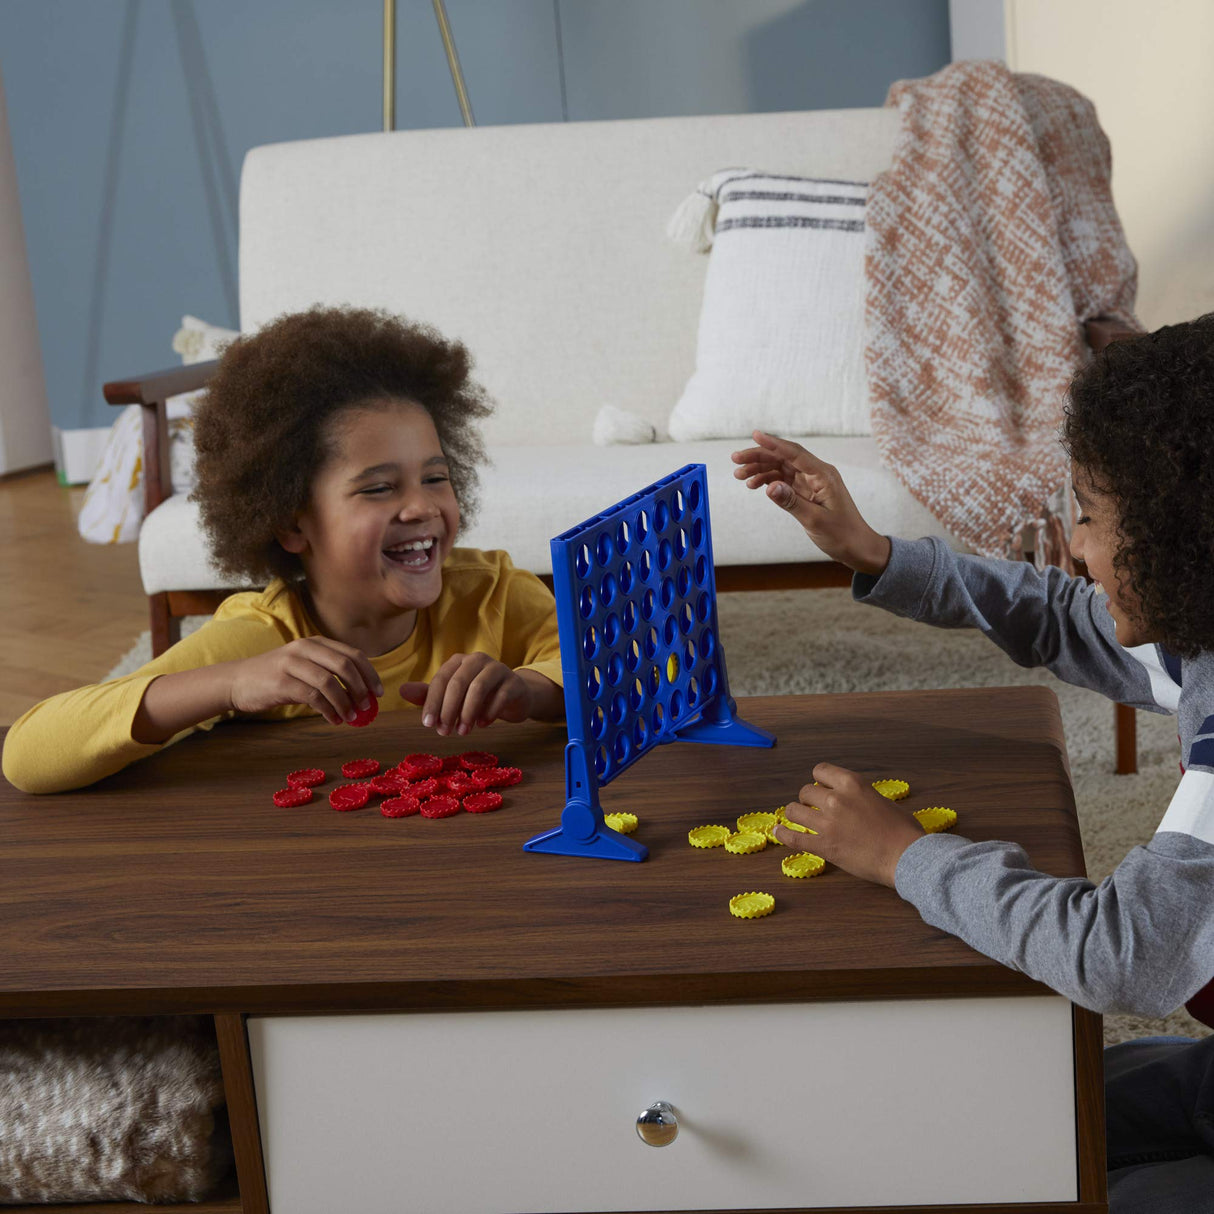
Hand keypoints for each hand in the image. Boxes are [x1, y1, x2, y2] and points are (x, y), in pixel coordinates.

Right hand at [227, 638, 382, 724]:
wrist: (237, 680)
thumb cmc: (276, 676)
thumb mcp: (304, 665)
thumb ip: (329, 672)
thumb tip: (361, 693)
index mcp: (315, 642)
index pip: (353, 654)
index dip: (370, 673)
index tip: (379, 692)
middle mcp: (305, 648)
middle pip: (345, 665)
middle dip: (361, 688)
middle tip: (368, 706)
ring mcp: (291, 664)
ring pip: (330, 683)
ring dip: (345, 703)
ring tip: (352, 717)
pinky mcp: (281, 683)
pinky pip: (314, 697)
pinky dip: (329, 710)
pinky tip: (334, 720)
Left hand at [400, 652, 534, 736]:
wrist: (514, 696)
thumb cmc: (478, 696)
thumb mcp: (452, 696)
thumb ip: (429, 695)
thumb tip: (401, 691)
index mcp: (458, 661)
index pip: (441, 679)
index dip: (433, 702)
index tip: (428, 724)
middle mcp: (477, 660)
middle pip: (458, 683)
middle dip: (448, 709)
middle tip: (444, 732)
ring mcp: (498, 669)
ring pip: (479, 688)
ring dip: (468, 713)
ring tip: (463, 732)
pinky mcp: (514, 682)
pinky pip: (500, 696)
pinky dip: (489, 712)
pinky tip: (482, 724)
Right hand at [731, 430, 890, 575]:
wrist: (856, 547)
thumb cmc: (842, 534)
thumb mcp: (815, 520)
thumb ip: (791, 502)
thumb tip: (769, 487)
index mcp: (823, 475)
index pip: (794, 453)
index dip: (773, 443)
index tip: (755, 435)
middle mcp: (817, 474)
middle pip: (783, 457)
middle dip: (759, 456)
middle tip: (735, 460)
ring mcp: (811, 482)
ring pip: (781, 468)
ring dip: (760, 469)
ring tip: (739, 475)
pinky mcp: (806, 491)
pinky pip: (783, 480)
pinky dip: (767, 481)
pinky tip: (754, 485)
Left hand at [774, 762, 922, 887]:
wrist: (907, 857)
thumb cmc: (903, 831)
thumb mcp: (882, 801)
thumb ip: (861, 797)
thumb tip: (853, 801)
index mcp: (852, 784)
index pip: (820, 771)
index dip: (819, 780)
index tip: (822, 788)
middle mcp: (836, 799)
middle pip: (805, 791)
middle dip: (808, 800)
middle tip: (815, 809)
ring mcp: (827, 823)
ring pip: (793, 811)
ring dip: (796, 815)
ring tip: (799, 820)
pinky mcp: (824, 846)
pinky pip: (793, 838)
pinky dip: (783, 834)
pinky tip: (778, 832)